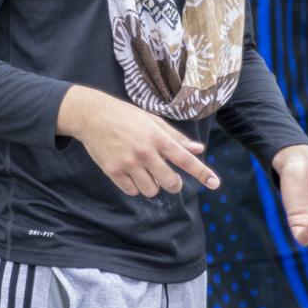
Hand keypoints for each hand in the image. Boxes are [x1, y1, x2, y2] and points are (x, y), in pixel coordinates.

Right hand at [57, 86, 218, 196]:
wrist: (92, 116)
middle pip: (170, 182)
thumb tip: (198, 149)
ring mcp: (128, 163)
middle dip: (172, 184)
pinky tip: (129, 172)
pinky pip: (132, 191)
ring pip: (151, 190)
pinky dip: (134, 186)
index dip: (202, 172)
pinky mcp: (113, 171)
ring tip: (144, 171)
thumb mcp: (153, 121)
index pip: (185, 159)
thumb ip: (176, 138)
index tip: (215, 184)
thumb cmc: (126, 116)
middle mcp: (145, 152)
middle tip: (167, 178)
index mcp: (158, 137)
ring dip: (152, 185)